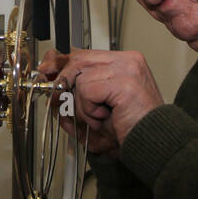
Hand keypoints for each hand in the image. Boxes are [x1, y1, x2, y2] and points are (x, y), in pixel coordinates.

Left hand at [39, 48, 164, 153]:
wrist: (151, 144)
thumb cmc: (129, 130)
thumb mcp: (95, 109)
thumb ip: (74, 95)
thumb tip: (50, 82)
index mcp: (123, 63)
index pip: (83, 54)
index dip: (60, 63)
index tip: (46, 71)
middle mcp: (127, 60)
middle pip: (78, 60)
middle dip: (62, 82)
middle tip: (57, 101)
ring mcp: (127, 68)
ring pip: (80, 77)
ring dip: (82, 104)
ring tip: (99, 117)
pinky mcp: (123, 80)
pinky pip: (86, 89)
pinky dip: (88, 108)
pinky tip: (104, 116)